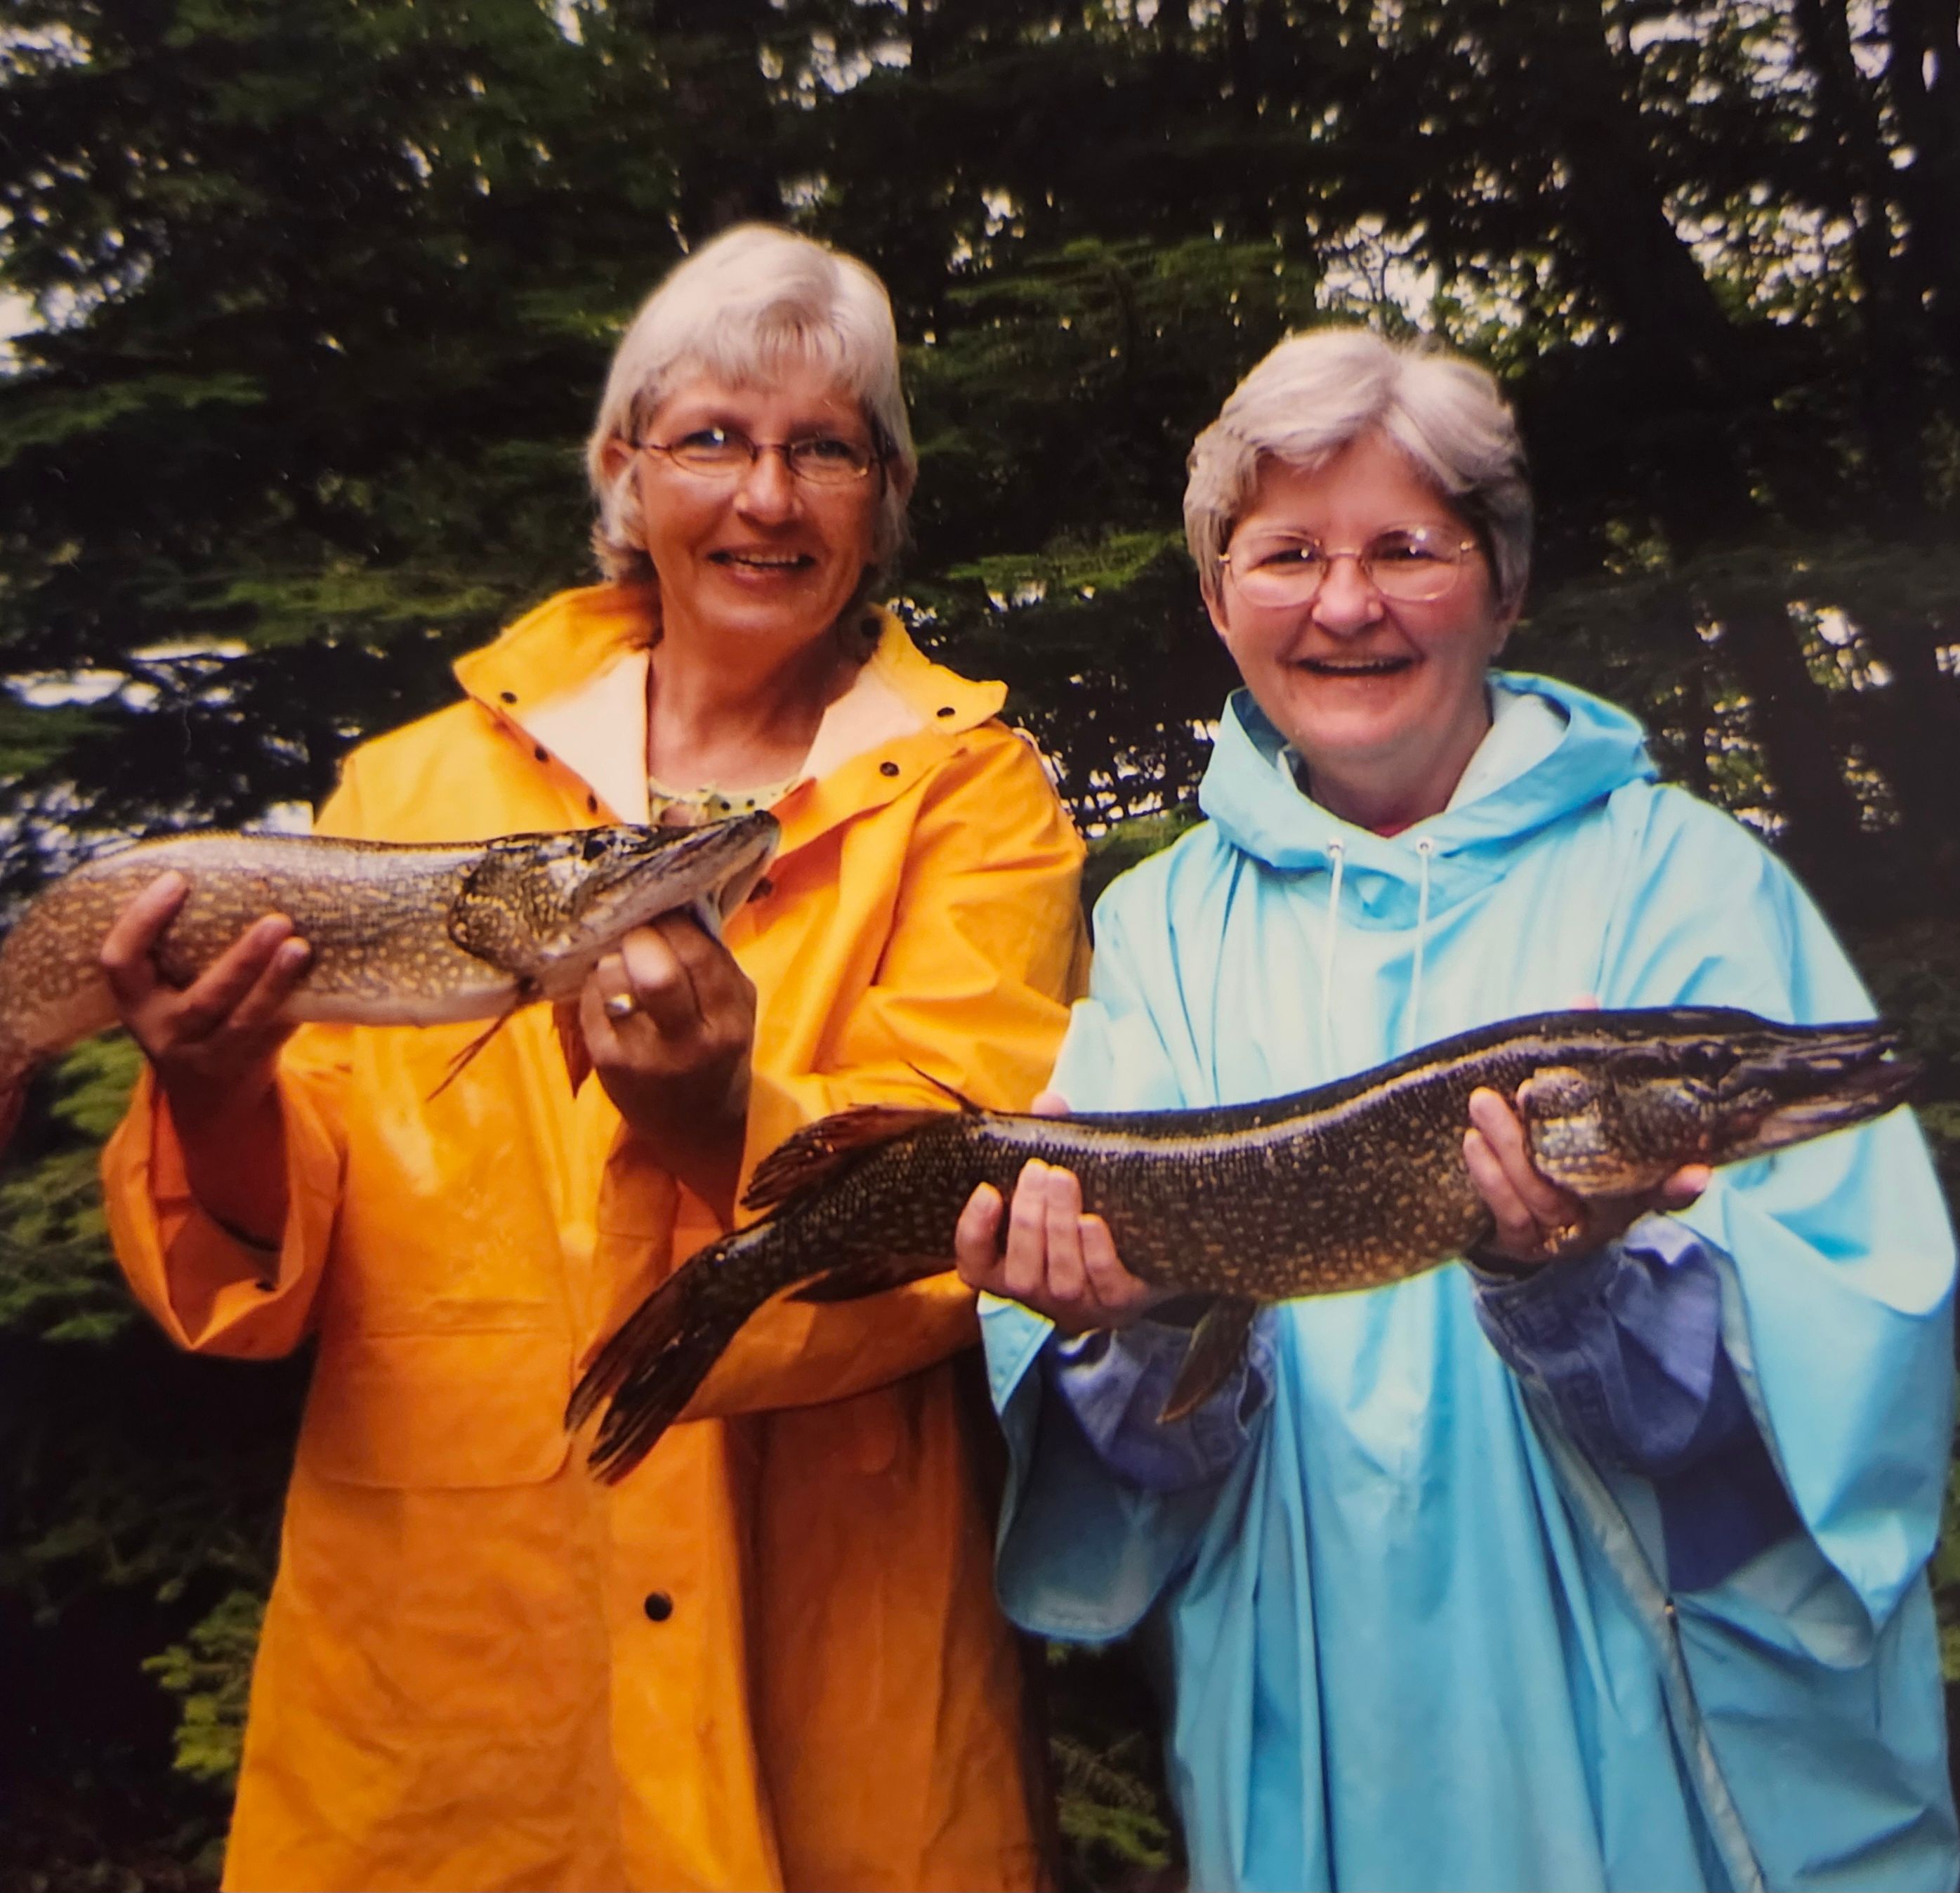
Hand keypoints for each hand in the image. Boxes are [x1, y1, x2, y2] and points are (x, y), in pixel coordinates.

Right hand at [98, 871, 306, 1243]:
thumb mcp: (168, 984)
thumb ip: (186, 942)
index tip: (177, 880)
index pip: (120, 961)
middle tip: (277, 921)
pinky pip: (277, 1032)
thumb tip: (241, 862)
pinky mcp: (250, 1064)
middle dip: (241, 962)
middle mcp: (166, 1033)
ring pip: (247, 1022)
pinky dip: (299, 1003)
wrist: (207, 1093)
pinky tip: (323, 975)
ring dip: (277, 984)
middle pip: (203, 1001)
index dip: (142, 921)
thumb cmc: (191, 1008)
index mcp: (135, 1001)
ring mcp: (210, 1054)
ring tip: (302, 947)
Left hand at [581, 911, 755, 1217]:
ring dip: (613, 958)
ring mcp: (642, 1055)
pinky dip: (596, 984)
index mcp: (729, 1021)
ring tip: (622, 960)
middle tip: (637, 934)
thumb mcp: (735, 1008)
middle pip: (655, 972)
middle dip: (640, 938)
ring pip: (613, 981)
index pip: (697, 955)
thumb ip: (713, 961)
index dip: (673, 925)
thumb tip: (675, 901)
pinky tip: (608, 987)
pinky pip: (590, 1001)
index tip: (663, 915)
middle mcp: (689, 1042)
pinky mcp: (606, 1063)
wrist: (697, 1123)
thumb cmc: (717, 1050)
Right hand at [953, 1091, 1161, 1331]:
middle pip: (1020, 1274)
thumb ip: (1050, 1140)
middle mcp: (1041, 1296)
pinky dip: (1096, 1253)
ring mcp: (1082, 1304)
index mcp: (1013, 1267)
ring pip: (1060, 1281)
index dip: (973, 1233)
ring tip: (1064, 1179)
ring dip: (1058, 1228)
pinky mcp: (1122, 1303)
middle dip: (1027, 1219)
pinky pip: (1105, 1286)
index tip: (987, 1190)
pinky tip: (1093, 1220)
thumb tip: (1047, 1101)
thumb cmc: (1090, 1208)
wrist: (1154, 1249)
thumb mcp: (1064, 1179)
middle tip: (1039, 1170)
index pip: (974, 1266)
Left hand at [1462, 1084, 1708, 1269]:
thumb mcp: (1584, 1132)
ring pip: (1540, 1194)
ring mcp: (1563, 1233)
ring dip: (1509, 1146)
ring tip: (1483, 1103)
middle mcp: (1602, 1217)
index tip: (1697, 1172)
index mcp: (1628, 1192)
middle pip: (1589, 1184)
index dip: (1682, 1185)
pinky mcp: (1524, 1242)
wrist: (1520, 1227)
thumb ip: (1589, 1080)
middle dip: (1554, 1134)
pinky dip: (1489, 1176)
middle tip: (1528, 1089)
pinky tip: (1473, 1142)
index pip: (1666, 1191)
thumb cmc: (1560, 1164)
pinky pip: (1508, 1212)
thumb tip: (1583, 1009)